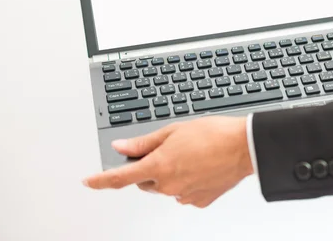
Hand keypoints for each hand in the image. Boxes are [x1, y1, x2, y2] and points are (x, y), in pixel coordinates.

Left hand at [82, 116, 252, 207]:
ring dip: (170, 174)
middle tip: (168, 150)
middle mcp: (168, 185)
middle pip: (145, 181)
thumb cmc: (213, 134)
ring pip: (166, 187)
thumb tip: (121, 147)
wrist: (244, 147)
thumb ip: (143, 143)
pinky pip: (185, 194)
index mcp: (158, 166)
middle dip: (149, 168)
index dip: (101, 180)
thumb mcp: (173, 131)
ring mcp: (184, 195)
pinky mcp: (200, 201)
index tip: (89, 181)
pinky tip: (200, 168)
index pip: (120, 178)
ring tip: (191, 155)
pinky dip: (187, 183)